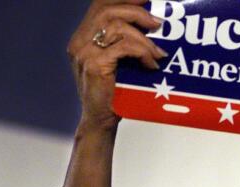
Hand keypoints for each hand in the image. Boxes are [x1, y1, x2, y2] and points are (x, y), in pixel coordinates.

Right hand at [67, 0, 165, 131]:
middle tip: (158, 24)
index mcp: (84, 36)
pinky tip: (152, 65)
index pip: (101, 4)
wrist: (101, 121)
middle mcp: (80, 41)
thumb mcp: (120, 61)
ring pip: (116, 26)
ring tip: (158, 52)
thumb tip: (155, 23)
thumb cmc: (115, 93)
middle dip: (137, 12)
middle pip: (107, 9)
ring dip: (143, 38)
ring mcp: (84, 52)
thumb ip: (126, 41)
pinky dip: (142, 52)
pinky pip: (123, 47)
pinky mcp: (94, 65)